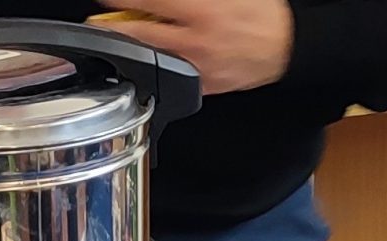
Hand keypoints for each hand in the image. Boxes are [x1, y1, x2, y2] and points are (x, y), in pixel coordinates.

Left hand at [91, 0, 293, 94]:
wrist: (287, 46)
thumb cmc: (261, 14)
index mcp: (203, 12)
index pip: (147, 2)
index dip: (120, 0)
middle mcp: (196, 42)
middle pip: (139, 35)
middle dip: (114, 26)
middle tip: (100, 20)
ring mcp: (198, 67)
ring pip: (151, 59)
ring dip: (133, 46)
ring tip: (125, 35)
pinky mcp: (203, 86)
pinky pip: (172, 77)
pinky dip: (159, 65)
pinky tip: (154, 55)